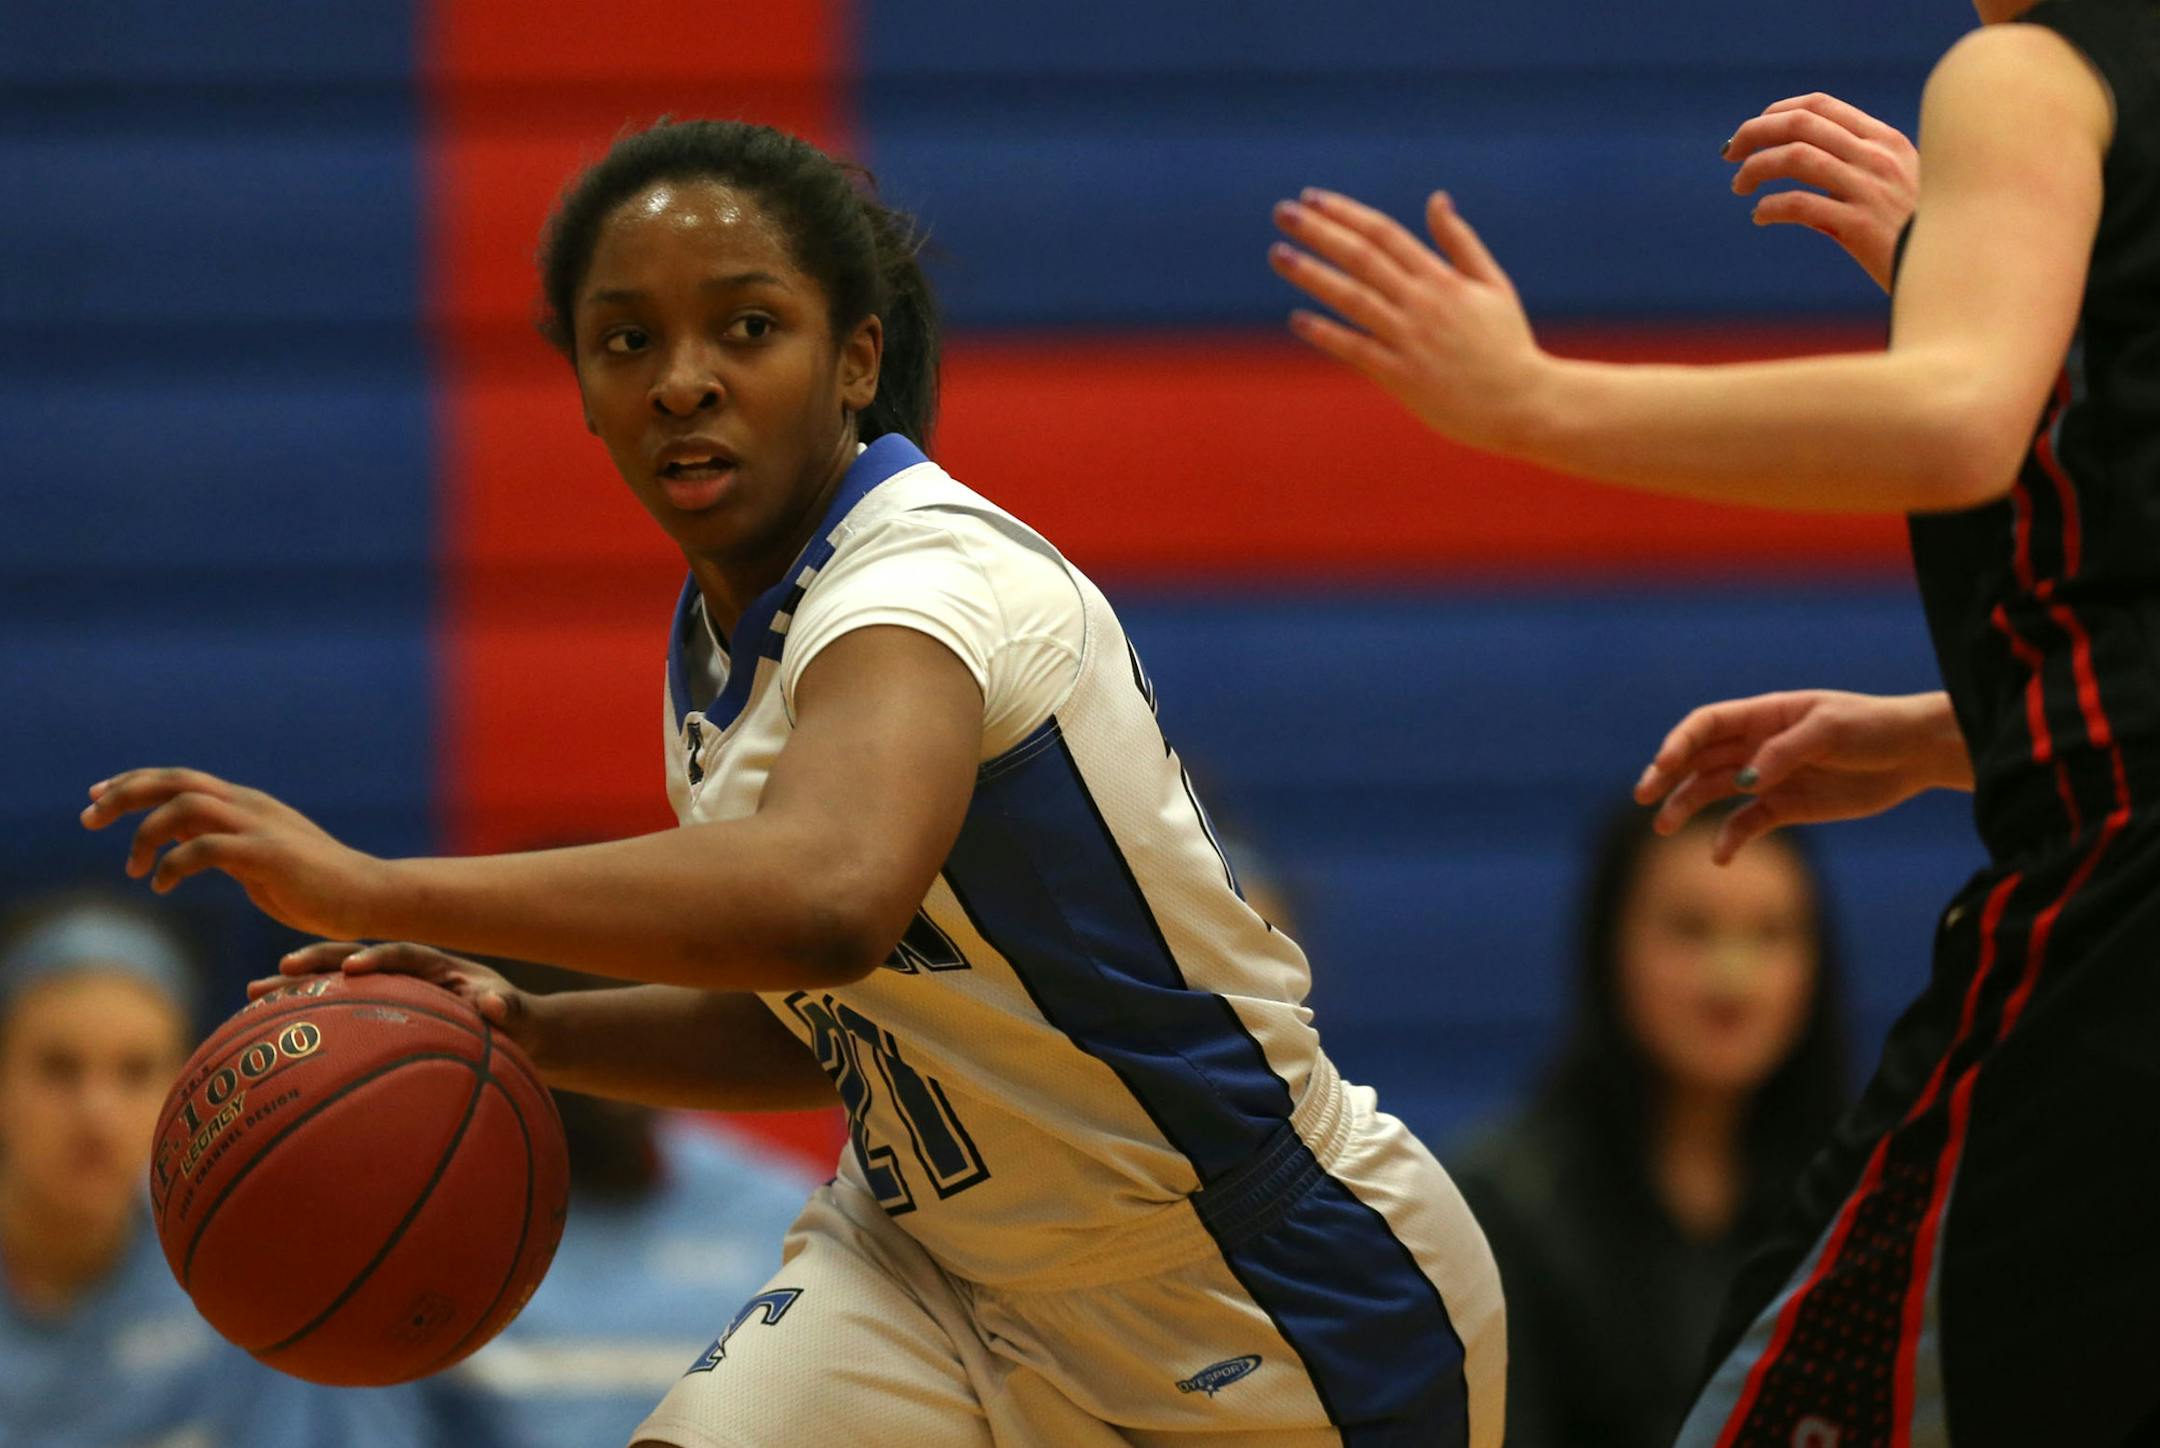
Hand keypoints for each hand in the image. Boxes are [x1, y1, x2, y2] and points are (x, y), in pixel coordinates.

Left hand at [80, 768, 385, 938]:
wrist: (370, 896)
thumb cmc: (316, 887)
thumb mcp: (257, 859)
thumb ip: (220, 843)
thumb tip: (178, 841)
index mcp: (246, 805)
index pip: (179, 778)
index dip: (133, 783)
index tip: (95, 799)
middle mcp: (249, 806)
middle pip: (175, 780)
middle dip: (124, 793)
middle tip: (87, 817)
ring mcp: (260, 826)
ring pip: (185, 805)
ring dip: (145, 832)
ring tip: (134, 868)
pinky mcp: (268, 854)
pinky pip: (204, 848)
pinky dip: (173, 863)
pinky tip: (162, 884)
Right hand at [253, 940, 544, 1059]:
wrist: (508, 1030)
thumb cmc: (513, 1021)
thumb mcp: (519, 1015)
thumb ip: (509, 1008)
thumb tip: (495, 1005)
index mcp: (436, 964)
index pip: (403, 953)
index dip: (379, 956)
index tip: (356, 967)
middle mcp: (403, 970)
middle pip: (353, 957)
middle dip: (319, 961)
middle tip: (281, 968)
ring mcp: (384, 990)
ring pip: (333, 983)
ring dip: (298, 986)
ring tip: (253, 991)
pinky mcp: (373, 1013)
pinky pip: (333, 1012)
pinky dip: (304, 1016)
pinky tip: (264, 1031)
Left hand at [1270, 188, 1548, 451]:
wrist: (1522, 404)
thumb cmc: (1507, 345)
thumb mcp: (1493, 285)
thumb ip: (1460, 243)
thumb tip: (1436, 199)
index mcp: (1443, 278)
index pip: (1384, 234)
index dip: (1346, 213)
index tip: (1313, 198)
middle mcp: (1422, 303)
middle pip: (1361, 257)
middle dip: (1319, 232)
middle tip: (1283, 213)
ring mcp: (1409, 339)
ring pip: (1352, 298)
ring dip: (1312, 275)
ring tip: (1278, 255)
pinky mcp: (1401, 376)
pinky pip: (1356, 350)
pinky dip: (1326, 334)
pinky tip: (1297, 319)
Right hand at [1634, 690, 1969, 862]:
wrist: (1915, 754)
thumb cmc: (1873, 727)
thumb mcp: (1830, 730)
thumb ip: (1784, 752)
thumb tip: (1744, 780)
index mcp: (1764, 715)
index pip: (1707, 724)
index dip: (1679, 742)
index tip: (1663, 766)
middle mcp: (1758, 745)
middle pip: (1699, 759)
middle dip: (1667, 775)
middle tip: (1643, 796)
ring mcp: (1769, 777)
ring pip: (1714, 791)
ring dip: (1686, 806)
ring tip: (1663, 826)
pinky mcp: (1787, 807)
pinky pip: (1748, 823)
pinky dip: (1731, 839)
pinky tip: (1721, 856)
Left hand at [1725, 93, 1919, 292]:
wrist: (1956, 270)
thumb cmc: (1918, 232)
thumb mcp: (1895, 188)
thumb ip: (1854, 172)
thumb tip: (1794, 174)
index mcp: (1886, 141)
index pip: (1821, 106)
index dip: (1777, 112)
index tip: (1754, 130)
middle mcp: (1878, 157)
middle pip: (1800, 124)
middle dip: (1755, 132)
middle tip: (1730, 152)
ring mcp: (1871, 189)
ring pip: (1796, 157)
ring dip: (1756, 168)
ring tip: (1739, 186)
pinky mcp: (1861, 226)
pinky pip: (1799, 204)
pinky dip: (1769, 207)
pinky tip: (1760, 217)